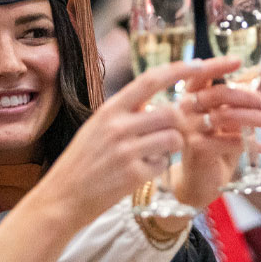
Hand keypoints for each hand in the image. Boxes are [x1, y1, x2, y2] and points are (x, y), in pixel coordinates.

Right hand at [25, 59, 237, 231]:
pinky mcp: (133, 175)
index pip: (150, 79)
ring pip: (174, 138)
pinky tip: (140, 171)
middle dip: (178, 123)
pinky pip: (164, 164)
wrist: (62, 197)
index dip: (178, 69)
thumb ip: (123, 112)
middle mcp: (118, 126)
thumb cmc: (82, 162)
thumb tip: (154, 99)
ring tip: (152, 153)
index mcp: (109, 110)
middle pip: (171, 113)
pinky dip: (158, 167)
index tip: (198, 64)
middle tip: (169, 132)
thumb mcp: (96, 127)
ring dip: (171, 146)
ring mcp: (126, 151)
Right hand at [171, 65, 260, 206]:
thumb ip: (239, 99)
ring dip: (254, 118)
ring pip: (225, 116)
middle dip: (249, 97)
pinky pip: (228, 140)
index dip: (218, 65)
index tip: (239, 61)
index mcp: (190, 97)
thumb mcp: (228, 119)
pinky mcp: (196, 148)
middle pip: (219, 94)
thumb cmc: (215, 146)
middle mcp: (184, 110)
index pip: (201, 76)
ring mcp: (188, 129)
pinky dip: (250, 143)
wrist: (200, 181)